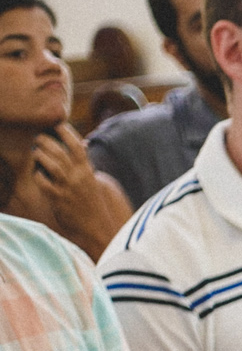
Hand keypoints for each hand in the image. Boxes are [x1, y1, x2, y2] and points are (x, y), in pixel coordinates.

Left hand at [31, 126, 130, 254]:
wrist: (96, 226)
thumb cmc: (92, 201)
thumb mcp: (93, 179)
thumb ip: (85, 161)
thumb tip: (84, 143)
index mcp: (88, 170)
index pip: (77, 145)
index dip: (66, 132)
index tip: (56, 124)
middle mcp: (78, 177)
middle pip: (60, 151)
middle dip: (46, 141)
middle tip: (38, 137)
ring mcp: (68, 188)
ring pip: (51, 164)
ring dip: (40, 155)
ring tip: (36, 151)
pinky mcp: (58, 199)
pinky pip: (43, 182)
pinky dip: (37, 174)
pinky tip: (37, 173)